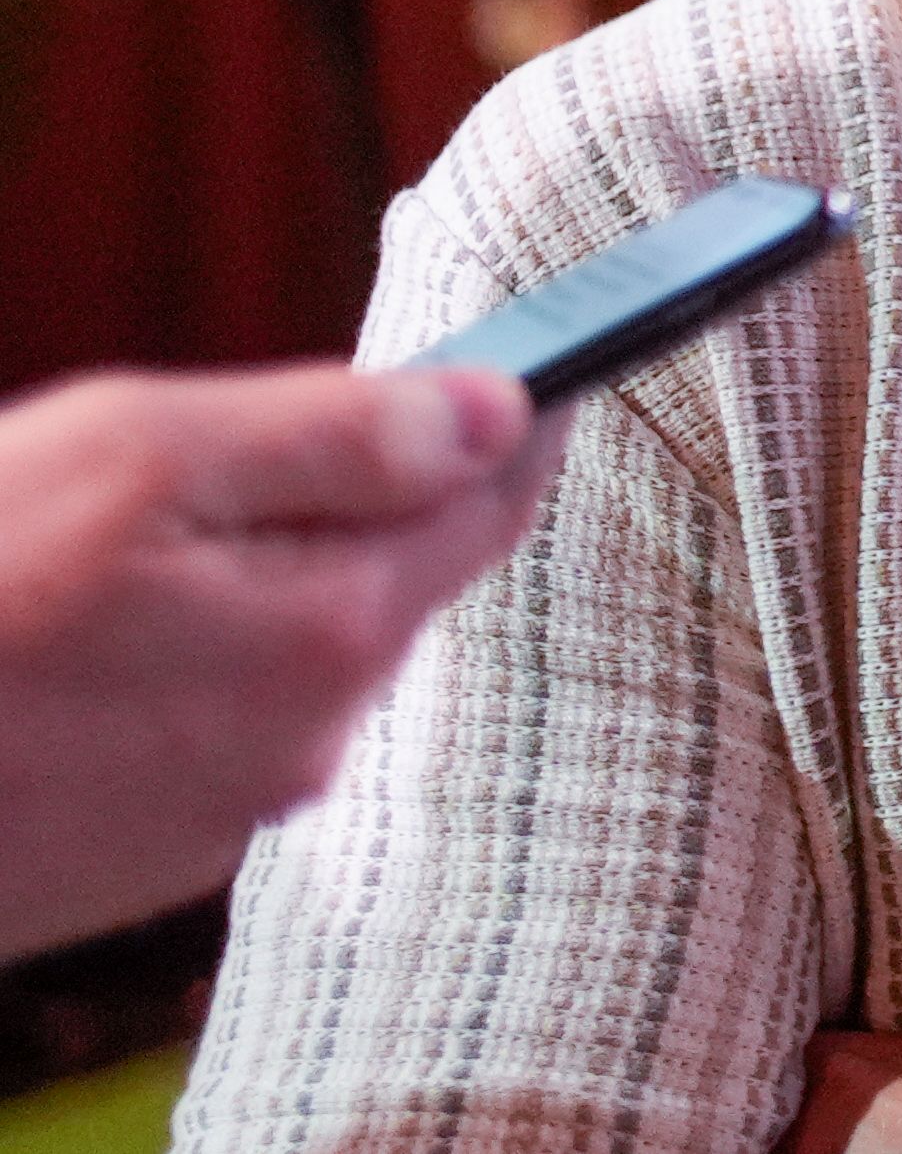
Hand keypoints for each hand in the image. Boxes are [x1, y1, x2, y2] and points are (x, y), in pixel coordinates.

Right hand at [0, 360, 564, 958]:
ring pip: (289, 653)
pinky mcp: (142, 859)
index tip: (516, 361)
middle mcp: (308, 742)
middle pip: (387, 577)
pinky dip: (168, 667)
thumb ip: (334, 432)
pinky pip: (203, 726)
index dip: (502, 419)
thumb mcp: (136, 456)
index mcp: (335, 630)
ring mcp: (223, 814)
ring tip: (96, 559)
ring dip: (241, 588)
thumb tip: (497, 409)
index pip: (490, 503)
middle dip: (336, 502)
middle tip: (207, 456)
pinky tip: (66, 647)